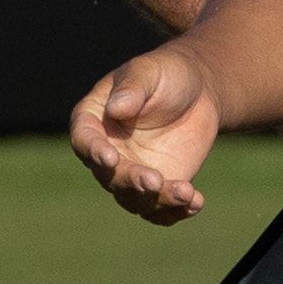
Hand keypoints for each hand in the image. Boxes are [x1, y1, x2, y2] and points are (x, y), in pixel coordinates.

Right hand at [71, 46, 222, 224]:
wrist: (198, 92)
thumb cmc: (166, 73)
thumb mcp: (149, 71)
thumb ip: (132, 88)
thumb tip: (114, 109)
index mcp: (94, 119)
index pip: (84, 139)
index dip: (93, 151)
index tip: (110, 159)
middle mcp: (107, 152)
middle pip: (109, 177)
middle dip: (130, 182)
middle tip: (154, 181)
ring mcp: (131, 173)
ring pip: (135, 199)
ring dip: (158, 201)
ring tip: (186, 193)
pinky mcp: (157, 188)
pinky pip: (160, 210)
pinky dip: (175, 211)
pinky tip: (195, 202)